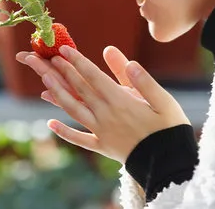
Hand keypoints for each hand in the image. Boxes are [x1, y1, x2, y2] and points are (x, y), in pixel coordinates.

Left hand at [23, 45, 190, 163]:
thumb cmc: (170, 129)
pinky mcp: (103, 146)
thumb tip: (129, 61)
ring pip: (74, 110)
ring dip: (57, 94)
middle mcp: (106, 115)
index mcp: (121, 101)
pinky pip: (79, 139)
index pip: (94, 76)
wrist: (169, 164)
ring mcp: (102, 132)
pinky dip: (64, 131)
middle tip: (46, 57)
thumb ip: (143, 81)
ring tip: (44, 80)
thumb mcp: (163, 101)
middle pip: (79, 89)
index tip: (64, 50)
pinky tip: (50, 123)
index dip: (78, 62)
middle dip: (62, 71)